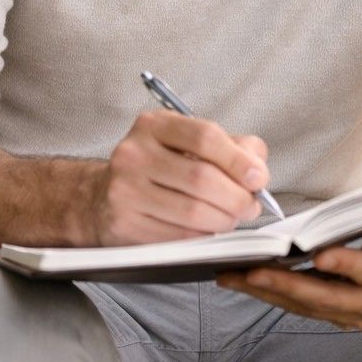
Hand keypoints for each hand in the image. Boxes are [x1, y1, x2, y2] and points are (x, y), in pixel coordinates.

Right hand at [87, 111, 269, 244]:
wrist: (103, 197)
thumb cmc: (157, 168)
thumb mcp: (188, 143)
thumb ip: (230, 147)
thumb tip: (257, 166)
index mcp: (154, 125)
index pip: (205, 136)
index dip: (239, 160)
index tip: (258, 178)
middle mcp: (134, 153)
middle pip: (202, 178)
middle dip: (237, 197)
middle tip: (249, 206)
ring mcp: (125, 189)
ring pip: (193, 212)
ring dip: (224, 220)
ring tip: (230, 218)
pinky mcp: (124, 223)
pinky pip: (178, 236)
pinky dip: (202, 236)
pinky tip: (206, 229)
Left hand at [217, 200, 361, 328]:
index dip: (347, 266)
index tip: (317, 255)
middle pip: (326, 297)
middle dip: (285, 285)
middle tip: (249, 268)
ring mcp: (355, 311)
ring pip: (304, 305)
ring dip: (266, 291)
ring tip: (229, 272)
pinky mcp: (336, 310)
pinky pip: (298, 303)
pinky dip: (268, 291)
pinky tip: (238, 275)